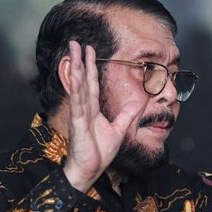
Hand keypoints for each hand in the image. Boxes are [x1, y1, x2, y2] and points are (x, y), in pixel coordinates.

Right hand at [63, 41, 143, 191]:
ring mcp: (79, 115)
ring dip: (75, 68)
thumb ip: (128, 115)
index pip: (91, 84)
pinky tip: (75, 76)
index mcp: (92, 110)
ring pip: (77, 87)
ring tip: (72, 51)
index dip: (90, 67)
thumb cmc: (99, 153)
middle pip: (82, 80)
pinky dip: (76, 89)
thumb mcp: (120, 129)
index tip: (89, 50)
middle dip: (79, 60)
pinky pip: (77, 104)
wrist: (90, 170)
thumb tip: (139, 102)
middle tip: (76, 42)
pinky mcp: (77, 124)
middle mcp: (84, 109)